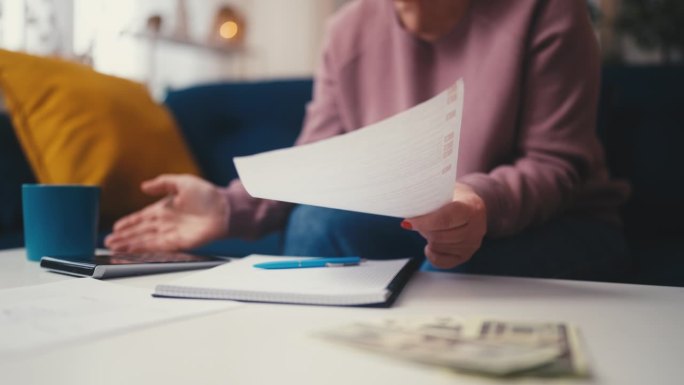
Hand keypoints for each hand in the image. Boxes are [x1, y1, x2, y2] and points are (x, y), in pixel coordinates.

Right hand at [105, 174, 228, 251]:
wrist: (225, 208)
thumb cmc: (207, 194)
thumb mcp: (182, 182)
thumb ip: (163, 183)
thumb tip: (144, 186)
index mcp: (165, 209)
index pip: (142, 217)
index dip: (128, 222)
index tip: (115, 227)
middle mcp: (166, 223)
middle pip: (140, 231)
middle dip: (124, 236)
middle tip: (108, 242)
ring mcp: (171, 233)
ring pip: (145, 240)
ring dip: (129, 244)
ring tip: (114, 247)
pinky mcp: (179, 242)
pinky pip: (157, 246)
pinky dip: (144, 248)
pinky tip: (133, 250)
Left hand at [402, 183, 486, 268]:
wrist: (470, 204)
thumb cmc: (454, 196)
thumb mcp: (445, 189)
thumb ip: (430, 197)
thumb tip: (406, 205)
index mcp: (471, 207)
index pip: (445, 219)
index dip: (424, 222)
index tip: (408, 222)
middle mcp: (476, 227)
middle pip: (440, 235)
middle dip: (423, 230)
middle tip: (417, 222)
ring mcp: (472, 243)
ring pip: (440, 247)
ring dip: (428, 238)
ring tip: (429, 228)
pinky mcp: (466, 255)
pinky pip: (442, 262)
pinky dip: (432, 253)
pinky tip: (431, 244)